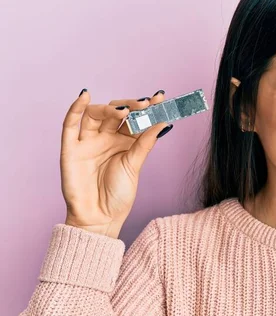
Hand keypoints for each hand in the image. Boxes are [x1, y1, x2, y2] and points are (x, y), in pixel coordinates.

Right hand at [61, 89, 171, 237]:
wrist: (100, 218)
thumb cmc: (118, 195)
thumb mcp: (135, 165)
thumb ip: (145, 142)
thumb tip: (164, 121)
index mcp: (125, 142)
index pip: (135, 118)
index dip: (147, 107)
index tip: (160, 97)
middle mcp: (106, 138)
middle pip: (116, 113)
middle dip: (130, 106)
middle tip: (144, 104)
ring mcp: (88, 142)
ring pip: (96, 115)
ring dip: (109, 108)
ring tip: (123, 111)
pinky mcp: (70, 149)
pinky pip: (70, 124)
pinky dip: (75, 109)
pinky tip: (84, 97)